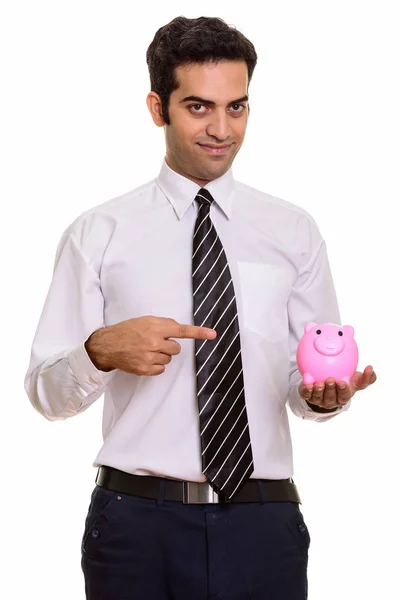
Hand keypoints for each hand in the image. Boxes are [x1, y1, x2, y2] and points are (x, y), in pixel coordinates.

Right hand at [85, 316, 215, 375]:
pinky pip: (161, 369)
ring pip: (168, 359)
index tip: (212, 334)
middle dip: (169, 346)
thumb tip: (177, 329)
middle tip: (155, 342)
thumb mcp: (145, 320)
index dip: (199, 332)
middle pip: (176, 349)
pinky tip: (144, 359)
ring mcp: (150, 357)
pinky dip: (155, 365)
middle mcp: (154, 342)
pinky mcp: (145, 369)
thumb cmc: (126, 331)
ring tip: (146, 350)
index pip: (182, 330)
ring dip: (161, 356)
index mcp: (155, 328)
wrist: (107, 345)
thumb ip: (163, 324)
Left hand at [298, 365, 376, 409]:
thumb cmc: (343, 380)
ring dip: (319, 391)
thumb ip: (365, 377)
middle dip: (331, 389)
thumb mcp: (355, 380)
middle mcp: (331, 400)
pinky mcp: (308, 396)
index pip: (344, 395)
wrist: (325, 381)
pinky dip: (307, 390)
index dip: (343, 390)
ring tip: (319, 383)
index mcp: (343, 396)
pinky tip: (307, 384)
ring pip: (318, 397)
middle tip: (331, 380)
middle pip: (331, 397)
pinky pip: (306, 394)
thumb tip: (371, 369)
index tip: (343, 382)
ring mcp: (319, 400)